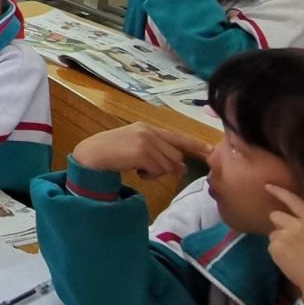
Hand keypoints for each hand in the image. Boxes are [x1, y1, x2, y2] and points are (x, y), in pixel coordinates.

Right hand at [72, 123, 211, 178]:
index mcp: (148, 128)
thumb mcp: (137, 150)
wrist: (93, 154)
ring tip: (140, 169)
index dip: (194, 145)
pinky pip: (158, 170)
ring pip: (168, 165)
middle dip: (166, 168)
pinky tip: (136, 172)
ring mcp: (145, 140)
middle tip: (148, 170)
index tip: (210, 150)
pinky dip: (149, 176)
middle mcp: (149, 132)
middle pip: (175, 156)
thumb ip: (158, 155)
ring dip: (156, 173)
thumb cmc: (112, 153)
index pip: (177, 137)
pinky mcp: (142, 151)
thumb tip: (180, 168)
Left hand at [266, 184, 303, 304]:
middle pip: (276, 216)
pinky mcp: (275, 249)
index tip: (267, 186)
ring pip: (273, 234)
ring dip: (279, 240)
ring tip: (294, 255)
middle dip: (278, 223)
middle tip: (288, 237)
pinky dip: (278, 253)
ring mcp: (283, 237)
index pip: (295, 201)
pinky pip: (271, 247)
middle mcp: (296, 226)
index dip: (280, 192)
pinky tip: (290, 264)